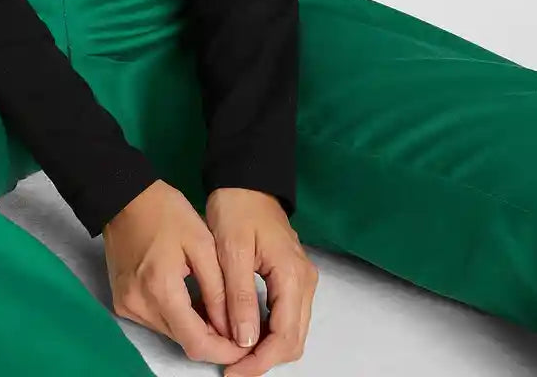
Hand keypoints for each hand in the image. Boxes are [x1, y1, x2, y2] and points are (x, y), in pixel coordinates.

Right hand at [101, 179, 264, 367]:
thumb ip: (218, 290)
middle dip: (214, 340)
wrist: (123, 196)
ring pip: (171, 334)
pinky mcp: (121, 303)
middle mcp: (139, 306)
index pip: (196, 343)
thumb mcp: (202, 243)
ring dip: (196, 329)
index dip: (225, 351)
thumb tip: (233, 329)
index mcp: (160, 289)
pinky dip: (178, 318)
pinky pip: (157, 322)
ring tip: (216, 310)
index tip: (246, 345)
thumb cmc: (165, 212)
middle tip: (237, 326)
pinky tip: (192, 302)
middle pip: (184, 341)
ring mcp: (127, 307)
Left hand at [205, 187, 318, 375]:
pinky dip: (269, 331)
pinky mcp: (293, 277)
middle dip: (264, 360)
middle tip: (232, 368)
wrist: (245, 179)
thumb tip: (245, 341)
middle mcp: (305, 281)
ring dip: (267, 348)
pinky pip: (287, 316)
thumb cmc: (236, 208)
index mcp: (292, 275)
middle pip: (293, 339)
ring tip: (235, 355)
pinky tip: (246, 333)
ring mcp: (302, 279)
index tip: (233, 371)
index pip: (285, 336)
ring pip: (292, 331)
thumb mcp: (231, 251)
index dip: (260, 361)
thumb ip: (240, 296)